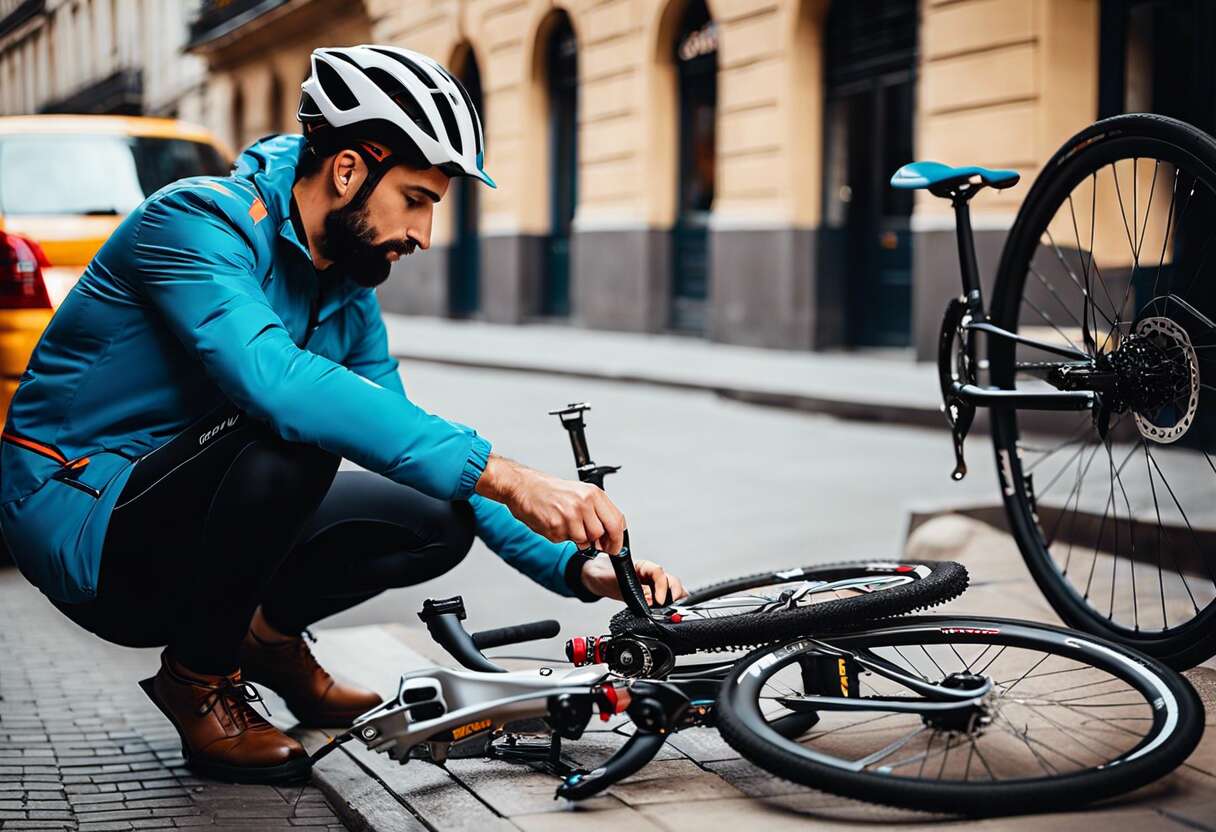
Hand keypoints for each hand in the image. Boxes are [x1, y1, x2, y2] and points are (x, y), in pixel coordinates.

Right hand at [476, 454, 627, 552]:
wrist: (524, 487)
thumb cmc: (550, 490)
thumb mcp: (579, 493)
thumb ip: (596, 512)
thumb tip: (608, 534)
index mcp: (592, 493)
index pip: (617, 520)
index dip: (617, 538)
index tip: (614, 547)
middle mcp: (583, 503)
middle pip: (601, 533)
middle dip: (597, 542)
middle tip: (593, 543)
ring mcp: (570, 515)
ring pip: (585, 540)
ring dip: (577, 538)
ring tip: (566, 524)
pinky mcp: (556, 526)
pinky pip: (566, 541)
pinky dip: (562, 536)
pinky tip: (555, 523)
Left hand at [580, 554, 686, 604]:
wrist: (601, 580)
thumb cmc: (608, 577)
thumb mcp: (617, 583)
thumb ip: (633, 589)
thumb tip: (649, 599)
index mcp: (645, 567)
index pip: (659, 573)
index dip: (662, 587)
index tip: (659, 601)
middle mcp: (653, 575)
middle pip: (673, 581)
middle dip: (675, 593)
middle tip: (671, 607)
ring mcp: (655, 585)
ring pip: (674, 589)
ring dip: (677, 599)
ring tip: (674, 610)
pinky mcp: (655, 596)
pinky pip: (669, 599)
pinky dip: (673, 605)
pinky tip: (671, 612)